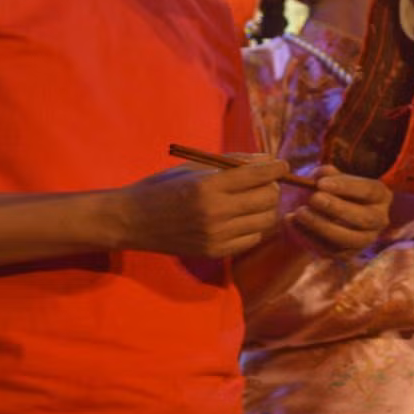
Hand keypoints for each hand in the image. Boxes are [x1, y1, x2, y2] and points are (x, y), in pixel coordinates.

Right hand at [118, 157, 286, 257]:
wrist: (132, 221)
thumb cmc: (163, 187)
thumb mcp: (195, 167)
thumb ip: (233, 163)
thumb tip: (268, 160)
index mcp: (209, 186)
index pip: (259, 175)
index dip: (276, 168)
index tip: (281, 165)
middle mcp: (215, 213)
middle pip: (268, 198)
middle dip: (272, 187)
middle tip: (264, 182)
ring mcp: (216, 236)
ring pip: (265, 220)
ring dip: (264, 207)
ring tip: (252, 199)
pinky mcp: (215, 252)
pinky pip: (251, 239)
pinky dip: (252, 226)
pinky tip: (240, 218)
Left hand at [288, 165, 391, 253]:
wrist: (333, 213)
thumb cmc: (335, 189)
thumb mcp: (333, 177)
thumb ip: (327, 174)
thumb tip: (319, 176)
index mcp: (380, 196)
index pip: (368, 190)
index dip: (345, 187)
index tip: (321, 184)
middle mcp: (379, 220)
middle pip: (362, 218)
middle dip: (336, 209)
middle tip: (313, 198)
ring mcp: (365, 241)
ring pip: (347, 239)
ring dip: (321, 226)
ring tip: (299, 212)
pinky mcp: (347, 255)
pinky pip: (330, 251)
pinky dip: (309, 238)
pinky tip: (292, 223)